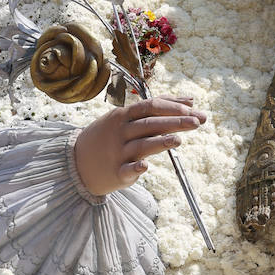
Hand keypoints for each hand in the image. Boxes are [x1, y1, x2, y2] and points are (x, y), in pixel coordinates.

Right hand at [74, 95, 205, 196]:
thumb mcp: (127, 117)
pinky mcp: (116, 173)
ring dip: (159, 142)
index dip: (172, 106)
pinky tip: (145, 166)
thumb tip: (190, 100)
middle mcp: (121, 132)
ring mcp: (117, 153)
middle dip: (174, 121)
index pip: (150, 106)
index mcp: (124, 116)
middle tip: (197, 122)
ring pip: (140, 145)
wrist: (77, 161)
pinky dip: (135, 168)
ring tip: (178, 140)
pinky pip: (126, 170)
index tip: (192, 109)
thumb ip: (158, 108)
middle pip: (149, 124)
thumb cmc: (110, 136)